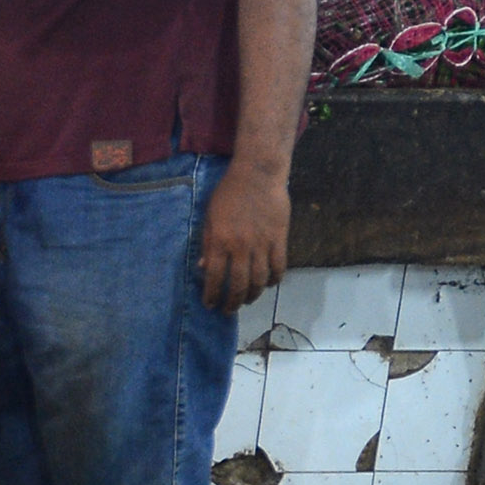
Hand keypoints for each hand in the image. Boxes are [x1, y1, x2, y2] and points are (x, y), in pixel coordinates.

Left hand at [200, 166, 290, 313]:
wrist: (257, 174)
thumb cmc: (228, 193)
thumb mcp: (209, 216)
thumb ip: (207, 244)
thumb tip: (204, 268)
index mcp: (220, 241)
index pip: (215, 277)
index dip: (212, 295)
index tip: (210, 305)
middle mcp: (241, 247)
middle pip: (238, 284)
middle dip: (232, 302)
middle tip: (228, 310)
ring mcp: (262, 244)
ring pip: (260, 280)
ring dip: (253, 295)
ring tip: (247, 300)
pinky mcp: (280, 239)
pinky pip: (279, 267)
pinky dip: (274, 280)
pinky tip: (269, 284)